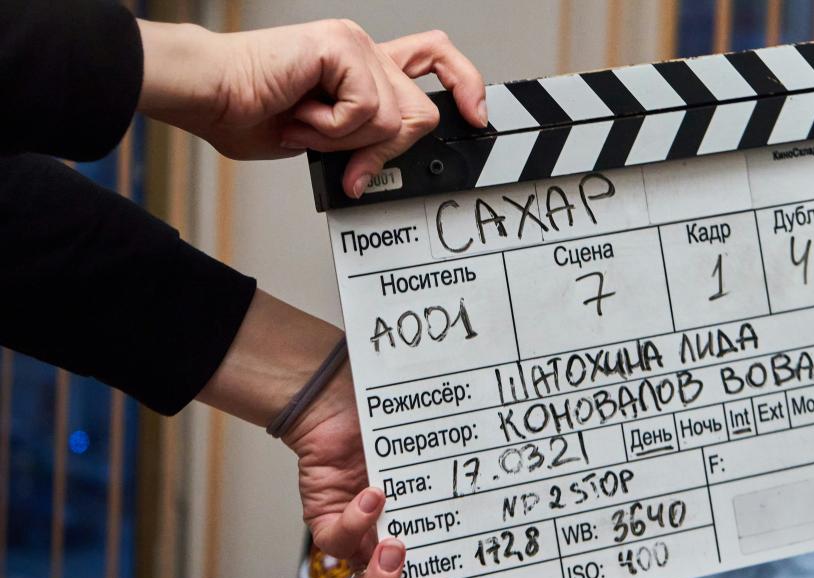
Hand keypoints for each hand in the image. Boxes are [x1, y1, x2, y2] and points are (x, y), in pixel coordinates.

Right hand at [136, 20, 486, 197]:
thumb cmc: (248, 114)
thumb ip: (364, 146)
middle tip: (342, 158)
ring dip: (343, 140)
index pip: (434, 60)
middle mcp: (363, 50)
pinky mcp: (340, 47)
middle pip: (418, 112)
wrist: (209, 97)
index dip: (465, 85)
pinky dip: (330, 128)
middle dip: (384, 149)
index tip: (477, 117)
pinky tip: (298, 113)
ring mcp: (353, 44)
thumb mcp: (325, 142)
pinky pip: (365, 110)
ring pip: (391, 118)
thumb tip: (384, 169)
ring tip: (302, 124)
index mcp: (363, 67)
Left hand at [196, 290, 487, 577]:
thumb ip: (483, 454)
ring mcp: (365, 548)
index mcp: (442, 552)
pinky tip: (374, 497)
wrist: (346, 395)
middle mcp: (406, 559)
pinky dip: (355, 527)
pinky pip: (336, 546)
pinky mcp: (330, 525)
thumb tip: (533, 437)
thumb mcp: (450, 446)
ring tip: (395, 551)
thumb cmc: (405, 420)